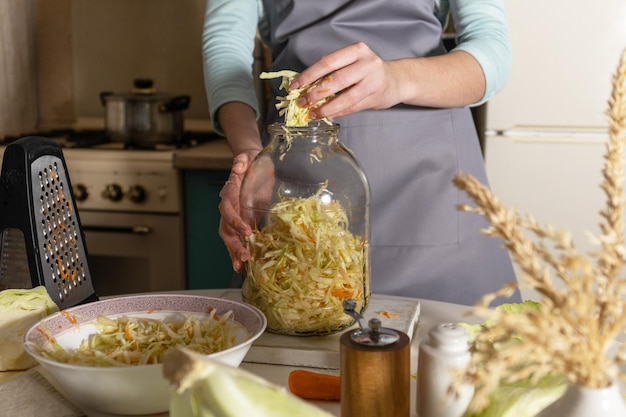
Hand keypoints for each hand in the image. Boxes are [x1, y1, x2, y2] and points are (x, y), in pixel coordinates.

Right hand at [218, 151, 257, 271]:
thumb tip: (238, 166)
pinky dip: (238, 252)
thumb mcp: (247, 157)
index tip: (247, 230)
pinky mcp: (239, 222)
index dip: (235, 220)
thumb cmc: (251, 161)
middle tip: (243, 256)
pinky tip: (242, 265)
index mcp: (229, 192)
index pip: (229, 208)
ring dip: (233, 252)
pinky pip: (236, 238)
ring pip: (228, 237)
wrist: (252, 163)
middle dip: (233, 243)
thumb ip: (242, 161)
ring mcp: (232, 216)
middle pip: (225, 228)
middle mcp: (227, 206)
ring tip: (240, 266)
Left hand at [290, 42, 401, 118]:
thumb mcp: (352, 62)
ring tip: (312, 113)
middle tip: (302, 102)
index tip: (294, 86)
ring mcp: (374, 82)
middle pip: (336, 80)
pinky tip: (326, 115)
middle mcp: (367, 64)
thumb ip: (331, 71)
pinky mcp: (376, 98)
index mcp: (357, 50)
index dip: (308, 75)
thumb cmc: (367, 70)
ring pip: (345, 98)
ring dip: (325, 108)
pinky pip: (352, 108)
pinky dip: (337, 113)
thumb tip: (303, 86)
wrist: (396, 80)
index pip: (327, 62)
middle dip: (315, 93)